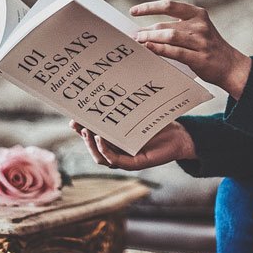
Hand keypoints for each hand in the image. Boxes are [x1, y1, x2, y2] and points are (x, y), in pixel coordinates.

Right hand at [69, 120, 195, 170]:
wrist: (180, 135)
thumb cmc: (157, 124)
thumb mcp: (136, 114)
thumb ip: (121, 108)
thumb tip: (105, 88)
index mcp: (114, 140)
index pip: (92, 136)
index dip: (80, 129)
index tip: (72, 118)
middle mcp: (117, 151)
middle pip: (92, 147)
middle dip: (83, 136)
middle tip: (77, 124)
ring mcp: (125, 159)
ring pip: (100, 157)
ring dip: (91, 145)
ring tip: (87, 131)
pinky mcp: (135, 164)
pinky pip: (116, 161)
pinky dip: (105, 151)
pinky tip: (100, 139)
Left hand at [130, 0, 250, 98]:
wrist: (231, 66)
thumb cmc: (208, 48)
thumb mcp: (197, 31)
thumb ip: (177, 27)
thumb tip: (146, 30)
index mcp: (198, 14)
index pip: (169, 6)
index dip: (149, 7)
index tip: (133, 11)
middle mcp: (200, 25)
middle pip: (166, 24)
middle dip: (146, 30)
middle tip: (132, 35)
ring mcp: (200, 41)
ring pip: (169, 36)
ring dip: (150, 38)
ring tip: (138, 42)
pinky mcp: (199, 57)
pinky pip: (174, 51)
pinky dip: (159, 49)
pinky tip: (149, 49)